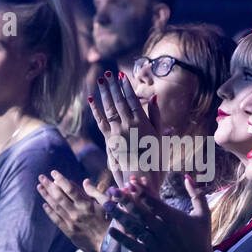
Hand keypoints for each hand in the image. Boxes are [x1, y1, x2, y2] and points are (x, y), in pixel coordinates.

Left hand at [37, 170, 109, 251]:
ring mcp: (71, 223)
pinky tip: (44, 204)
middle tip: (41, 177)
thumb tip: (85, 181)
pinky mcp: (69, 231)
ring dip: (46, 196)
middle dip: (49, 185)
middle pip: (59, 197)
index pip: (70, 189)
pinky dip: (49, 211)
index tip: (53, 172)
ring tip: (39, 187)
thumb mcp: (107, 205)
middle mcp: (76, 213)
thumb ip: (96, 192)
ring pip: (55, 207)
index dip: (61, 180)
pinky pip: (56, 220)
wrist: (107, 245)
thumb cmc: (109, 222)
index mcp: (86, 205)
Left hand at [87, 70, 162, 190]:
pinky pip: (101, 122)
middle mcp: (129, 125)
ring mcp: (118, 133)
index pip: (132, 100)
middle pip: (119, 101)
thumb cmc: (155, 157)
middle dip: (113, 86)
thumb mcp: (160, 135)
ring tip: (100, 81)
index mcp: (142, 123)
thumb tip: (153, 97)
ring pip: (109, 109)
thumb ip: (156, 116)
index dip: (126, 87)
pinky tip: (91, 100)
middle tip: (108, 74)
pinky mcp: (110, 141)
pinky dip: (95, 110)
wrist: (142, 177)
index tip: (122, 76)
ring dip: (104, 94)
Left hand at [106, 175, 217, 251]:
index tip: (129, 182)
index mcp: (175, 219)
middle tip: (112, 190)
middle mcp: (163, 231)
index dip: (141, 192)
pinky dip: (122, 238)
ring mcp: (156, 244)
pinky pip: (133, 246)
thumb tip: (187, 175)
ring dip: (120, 216)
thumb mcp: (204, 214)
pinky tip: (111, 230)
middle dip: (125, 200)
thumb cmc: (201, 239)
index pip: (154, 202)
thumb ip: (197, 194)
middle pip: (141, 213)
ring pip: (135, 228)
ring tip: (107, 205)